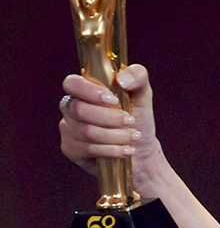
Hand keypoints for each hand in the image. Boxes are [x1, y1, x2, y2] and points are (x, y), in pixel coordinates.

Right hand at [59, 64, 164, 199]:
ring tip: (133, 137)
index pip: (72, 84)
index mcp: (84, 90)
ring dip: (116, 136)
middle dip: (111, 118)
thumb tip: (122, 79)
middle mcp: (71, 107)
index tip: (114, 100)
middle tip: (130, 121)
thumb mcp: (143, 95)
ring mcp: (68, 129)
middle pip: (80, 110)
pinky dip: (112, 150)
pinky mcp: (71, 149)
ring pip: (87, 132)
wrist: (142, 150)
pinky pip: (87, 149)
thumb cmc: (138, 120)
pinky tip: (125, 150)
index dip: (91, 92)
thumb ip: (137, 76)